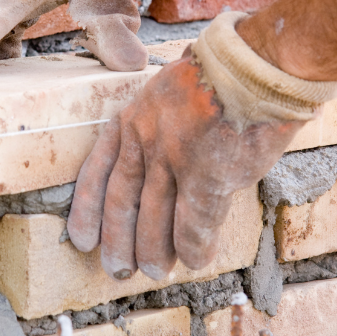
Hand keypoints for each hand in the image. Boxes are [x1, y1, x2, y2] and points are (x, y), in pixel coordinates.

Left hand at [66, 48, 304, 280]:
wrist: (255, 64)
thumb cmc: (222, 73)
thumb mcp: (170, 92)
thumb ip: (161, 128)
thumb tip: (163, 165)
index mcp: (133, 118)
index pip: (98, 170)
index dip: (88, 209)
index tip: (81, 239)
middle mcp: (144, 140)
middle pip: (122, 201)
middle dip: (118, 240)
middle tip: (116, 269)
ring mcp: (173, 160)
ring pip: (154, 218)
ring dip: (154, 250)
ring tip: (156, 271)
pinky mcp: (207, 177)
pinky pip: (193, 224)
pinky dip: (194, 247)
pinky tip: (196, 261)